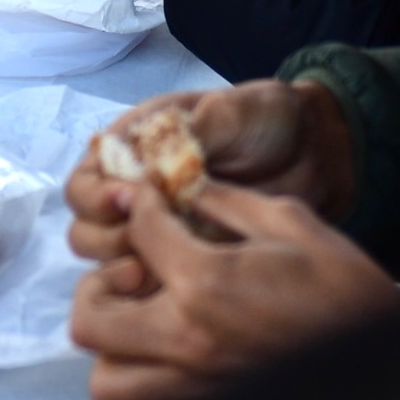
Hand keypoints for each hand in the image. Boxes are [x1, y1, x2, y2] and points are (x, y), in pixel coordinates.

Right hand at [66, 79, 356, 262]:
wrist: (314, 153)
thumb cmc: (267, 119)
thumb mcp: (234, 111)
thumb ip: (197, 130)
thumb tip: (159, 155)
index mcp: (135, 147)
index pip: (86, 178)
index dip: (96, 195)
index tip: (128, 199)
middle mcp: (135, 189)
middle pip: (85, 225)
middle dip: (104, 237)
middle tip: (142, 240)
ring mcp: (159, 227)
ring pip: (108, 260)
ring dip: (120, 266)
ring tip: (153, 268)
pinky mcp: (184, 257)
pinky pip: (149, 281)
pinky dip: (150, 288)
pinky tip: (174, 287)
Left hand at [69, 180, 399, 399]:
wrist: (389, 361)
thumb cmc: (347, 288)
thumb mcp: (291, 223)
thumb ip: (225, 201)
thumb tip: (179, 184)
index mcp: (206, 283)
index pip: (138, 230)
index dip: (141, 203)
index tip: (152, 201)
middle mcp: (186, 342)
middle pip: (90, 318)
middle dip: (100, 286)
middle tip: (131, 271)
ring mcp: (193, 390)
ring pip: (106, 379)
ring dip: (115, 346)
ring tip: (144, 320)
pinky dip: (146, 389)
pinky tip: (172, 359)